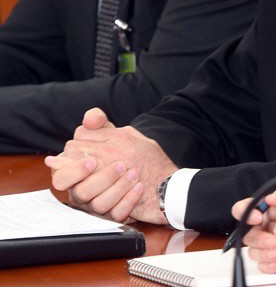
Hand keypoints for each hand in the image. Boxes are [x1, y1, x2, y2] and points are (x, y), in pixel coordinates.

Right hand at [45, 108, 177, 223]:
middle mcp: (85, 191)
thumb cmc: (126, 150)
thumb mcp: (113, 131)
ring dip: (118, 188)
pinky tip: (138, 188)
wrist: (154, 169)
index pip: (61, 178)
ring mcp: (100, 205)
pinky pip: (118, 215)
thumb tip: (89, 119)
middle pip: (80, 193)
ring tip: (134, 174)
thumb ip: (98, 122)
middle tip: (120, 165)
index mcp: (77, 172)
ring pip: (99, 206)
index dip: (73, 171)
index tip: (92, 160)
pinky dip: (128, 201)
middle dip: (99, 179)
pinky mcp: (116, 214)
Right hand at [232, 185, 275, 274]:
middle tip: (271, 240)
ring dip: (261, 251)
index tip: (258, 216)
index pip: (252, 205)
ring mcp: (272, 244)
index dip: (248, 209)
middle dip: (256, 235)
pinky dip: (266, 264)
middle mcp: (271, 226)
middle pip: (250, 230)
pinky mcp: (275, 260)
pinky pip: (262, 264)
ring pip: (253, 248)